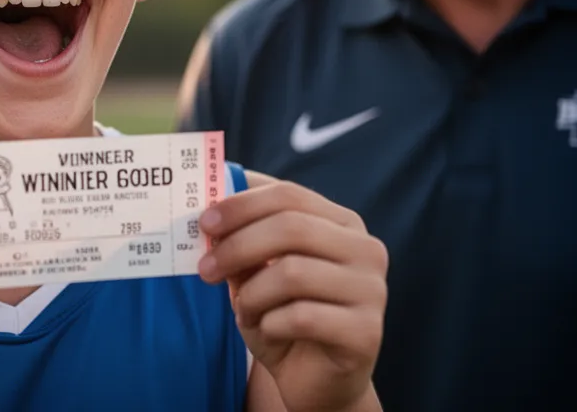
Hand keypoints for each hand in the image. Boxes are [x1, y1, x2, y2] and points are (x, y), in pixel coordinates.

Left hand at [198, 177, 387, 411]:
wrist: (316, 380)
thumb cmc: (285, 315)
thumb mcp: (258, 273)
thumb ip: (244, 242)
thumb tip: (211, 218)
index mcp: (342, 222)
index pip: (289, 195)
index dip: (242, 205)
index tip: (204, 222)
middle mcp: (365, 249)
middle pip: (291, 227)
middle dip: (238, 246)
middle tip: (205, 268)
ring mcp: (371, 289)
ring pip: (293, 272)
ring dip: (252, 294)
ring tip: (242, 310)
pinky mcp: (366, 332)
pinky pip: (302, 317)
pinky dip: (270, 324)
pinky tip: (267, 331)